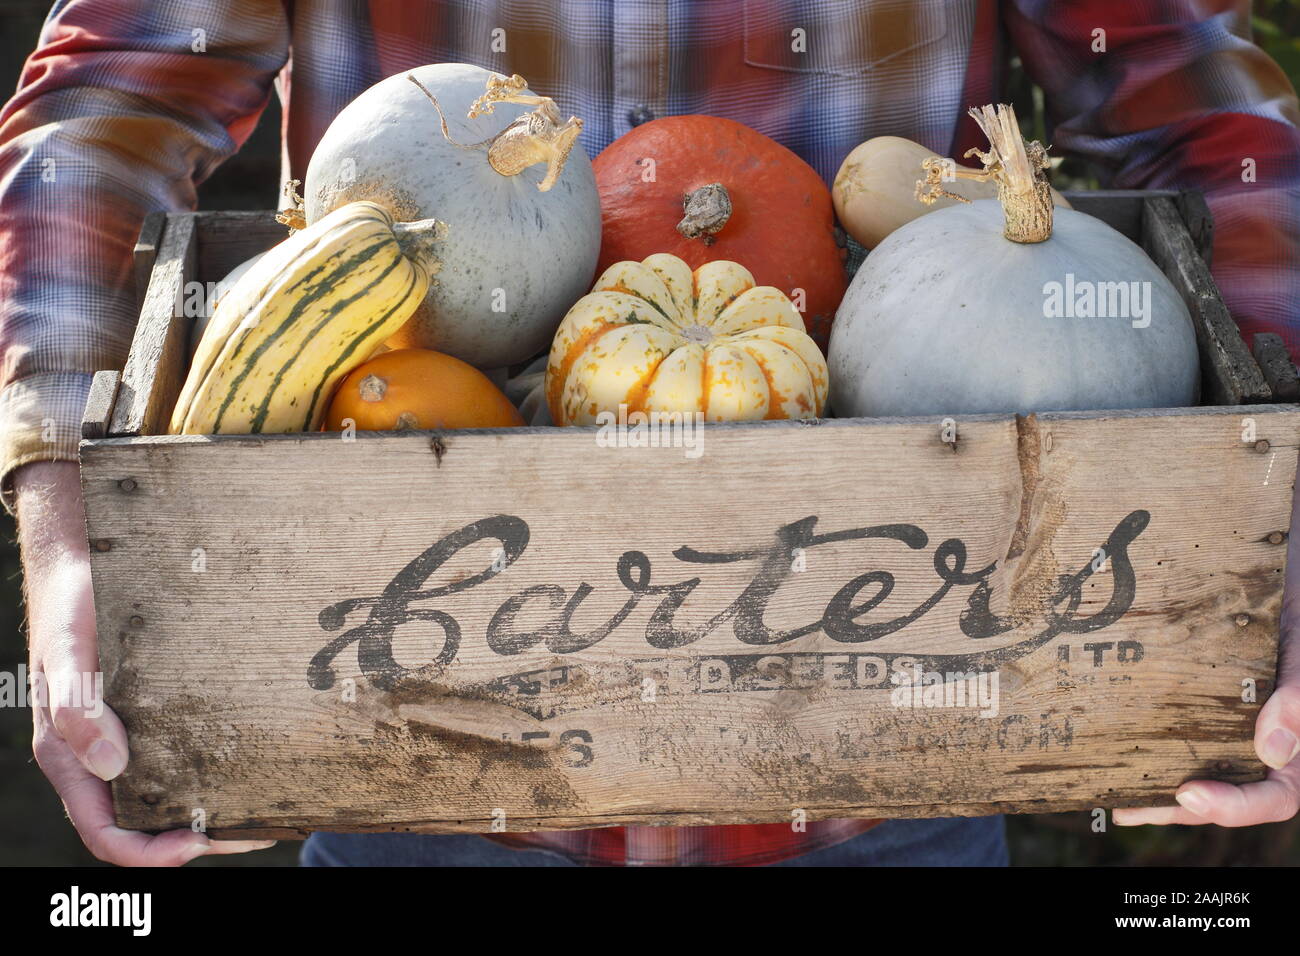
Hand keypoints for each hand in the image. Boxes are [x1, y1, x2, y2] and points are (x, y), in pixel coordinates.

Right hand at [17, 460, 275, 864]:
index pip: (105, 830)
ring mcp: (127, 737)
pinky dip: (217, 770)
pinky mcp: (153, 713)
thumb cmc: (72, 605)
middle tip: (258, 831)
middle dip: (200, 837)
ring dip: (215, 810)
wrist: (85, 564)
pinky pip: (182, 755)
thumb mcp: (68, 650)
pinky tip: (259, 763)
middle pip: (146, 822)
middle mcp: (99, 756)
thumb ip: (76, 707)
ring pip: (168, 793)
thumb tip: (112, 767)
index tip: (199, 843)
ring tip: (270, 810)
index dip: (150, 850)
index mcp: (71, 755)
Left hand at [1114, 481, 1299, 827]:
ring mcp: (1238, 729)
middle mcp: (1268, 746)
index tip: (1188, 794)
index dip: (1235, 806)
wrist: (1281, 576)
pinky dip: (1155, 750)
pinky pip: (1185, 736)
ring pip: (1203, 772)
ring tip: (1115, 796)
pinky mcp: (1207, 706)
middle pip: (1228, 793)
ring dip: (1160, 790)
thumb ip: (1297, 700)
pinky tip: (1116, 757)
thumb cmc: (1298, 618)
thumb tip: (1269, 752)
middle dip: (1180, 806)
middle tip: (1130, 804)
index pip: (1275, 796)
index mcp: (1299, 747)